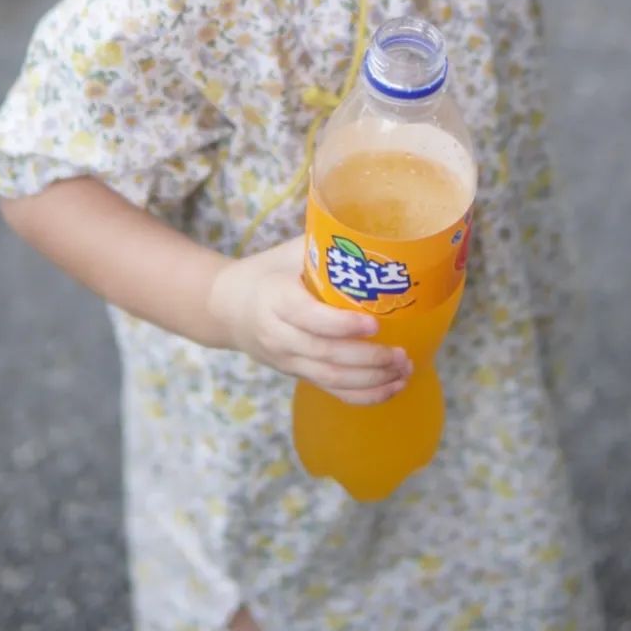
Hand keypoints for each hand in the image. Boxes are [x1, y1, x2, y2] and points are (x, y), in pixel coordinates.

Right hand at [207, 236, 411, 403]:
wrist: (226, 307)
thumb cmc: (267, 272)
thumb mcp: (288, 253)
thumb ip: (323, 246)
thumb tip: (372, 234)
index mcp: (276, 299)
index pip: (309, 317)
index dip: (342, 324)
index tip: (374, 322)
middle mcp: (279, 335)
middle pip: (325, 354)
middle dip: (368, 359)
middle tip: (402, 353)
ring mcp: (287, 360)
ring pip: (330, 378)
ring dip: (371, 380)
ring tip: (404, 370)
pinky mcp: (296, 374)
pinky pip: (330, 390)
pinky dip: (362, 396)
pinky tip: (391, 388)